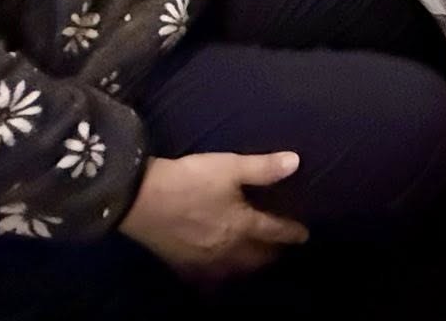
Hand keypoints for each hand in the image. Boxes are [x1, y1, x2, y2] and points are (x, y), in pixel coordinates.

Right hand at [118, 151, 307, 281]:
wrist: (141, 199)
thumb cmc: (189, 180)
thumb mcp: (229, 166)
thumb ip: (262, 168)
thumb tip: (296, 162)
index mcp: (242, 225)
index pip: (273, 231)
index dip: (291, 232)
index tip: (303, 235)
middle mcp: (227, 250)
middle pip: (256, 257)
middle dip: (271, 254)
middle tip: (279, 250)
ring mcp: (205, 262)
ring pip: (235, 272)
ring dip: (248, 268)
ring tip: (254, 264)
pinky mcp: (182, 266)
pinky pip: (207, 282)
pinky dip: (217, 283)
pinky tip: (216, 280)